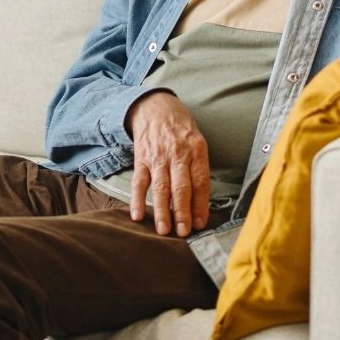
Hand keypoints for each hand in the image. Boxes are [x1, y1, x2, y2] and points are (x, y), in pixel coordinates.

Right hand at [125, 90, 209, 236]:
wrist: (155, 106)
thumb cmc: (181, 128)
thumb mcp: (197, 140)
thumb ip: (198, 167)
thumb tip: (201, 201)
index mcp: (196, 149)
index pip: (201, 181)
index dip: (201, 204)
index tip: (201, 224)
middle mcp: (177, 153)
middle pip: (181, 187)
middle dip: (183, 212)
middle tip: (184, 233)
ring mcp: (158, 156)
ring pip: (161, 187)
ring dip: (162, 210)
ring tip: (164, 230)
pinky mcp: (141, 159)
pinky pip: (139, 182)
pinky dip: (138, 199)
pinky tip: (138, 215)